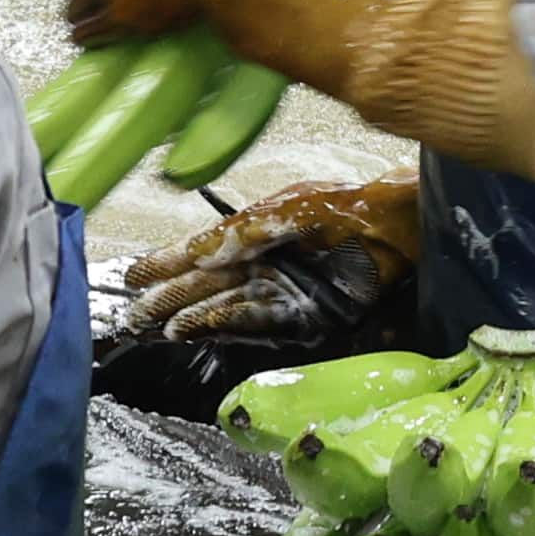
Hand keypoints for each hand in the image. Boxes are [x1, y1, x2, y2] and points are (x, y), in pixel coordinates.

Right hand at [124, 174, 423, 318]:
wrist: (401, 226)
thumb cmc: (350, 207)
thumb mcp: (293, 210)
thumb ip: (247, 229)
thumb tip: (199, 249)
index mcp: (255, 232)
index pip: (201, 253)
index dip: (167, 264)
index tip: (133, 276)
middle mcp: (263, 264)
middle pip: (206, 285)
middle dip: (169, 300)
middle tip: (133, 316)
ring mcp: (282, 291)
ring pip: (225, 307)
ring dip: (193, 317)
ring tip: (161, 328)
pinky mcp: (306, 315)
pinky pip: (259, 321)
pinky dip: (229, 324)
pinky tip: (202, 327)